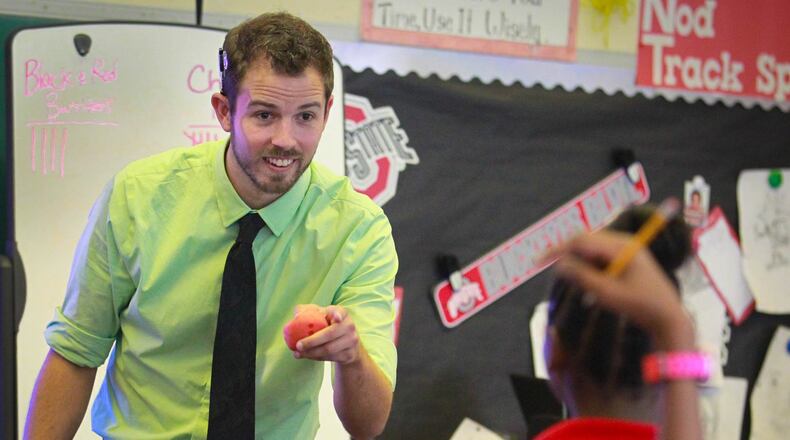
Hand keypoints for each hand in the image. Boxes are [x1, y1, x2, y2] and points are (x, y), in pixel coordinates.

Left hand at [293, 305, 360, 364]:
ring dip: (311, 353)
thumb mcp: (320, 314)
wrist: (347, 344)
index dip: (338, 315)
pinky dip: (316, 358)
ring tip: (298, 353)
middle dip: (312, 341)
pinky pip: (330, 358)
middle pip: (330, 334)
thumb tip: (297, 315)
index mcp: (342, 313)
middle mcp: (349, 326)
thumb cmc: (328, 325)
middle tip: (298, 345)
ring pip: (328, 349)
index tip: (336, 318)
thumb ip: (307, 311)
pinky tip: (307, 356)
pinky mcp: (349, 354)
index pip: (340, 312)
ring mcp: (351, 341)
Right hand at [542, 230, 693, 349]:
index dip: (558, 249)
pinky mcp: (625, 259)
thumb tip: (559, 264)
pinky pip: (598, 256)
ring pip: (589, 248)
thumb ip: (582, 277)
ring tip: (571, 280)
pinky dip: (587, 266)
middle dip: (565, 253)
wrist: (668, 317)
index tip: (539, 262)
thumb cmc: (641, 306)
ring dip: (577, 261)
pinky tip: (587, 282)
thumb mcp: (608, 294)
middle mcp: (623, 242)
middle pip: (584, 240)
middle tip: (545, 267)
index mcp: (622, 246)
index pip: (581, 240)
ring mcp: (625, 249)